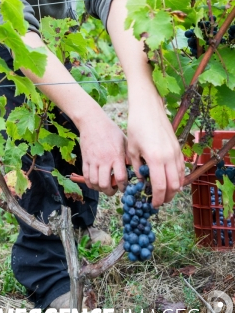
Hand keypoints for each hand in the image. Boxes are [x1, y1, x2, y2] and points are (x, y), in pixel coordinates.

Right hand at [77, 102, 127, 194]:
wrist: (92, 122)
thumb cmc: (111, 130)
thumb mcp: (124, 141)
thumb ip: (129, 156)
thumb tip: (136, 169)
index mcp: (116, 156)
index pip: (121, 178)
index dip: (123, 187)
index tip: (125, 187)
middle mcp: (104, 160)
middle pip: (105, 184)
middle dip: (111, 191)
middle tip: (114, 189)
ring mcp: (93, 161)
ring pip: (95, 183)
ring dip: (100, 189)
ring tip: (105, 186)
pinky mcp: (85, 160)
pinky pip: (86, 177)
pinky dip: (90, 183)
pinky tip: (95, 182)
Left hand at [126, 91, 184, 206]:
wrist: (148, 107)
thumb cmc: (136, 126)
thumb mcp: (132, 149)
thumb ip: (136, 167)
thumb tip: (140, 181)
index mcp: (155, 159)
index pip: (160, 186)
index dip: (157, 199)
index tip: (152, 205)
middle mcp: (169, 157)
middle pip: (174, 186)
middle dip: (167, 197)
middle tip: (158, 201)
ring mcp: (176, 152)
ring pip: (180, 178)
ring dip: (173, 188)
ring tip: (164, 193)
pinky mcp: (178, 147)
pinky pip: (181, 168)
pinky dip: (177, 177)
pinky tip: (170, 179)